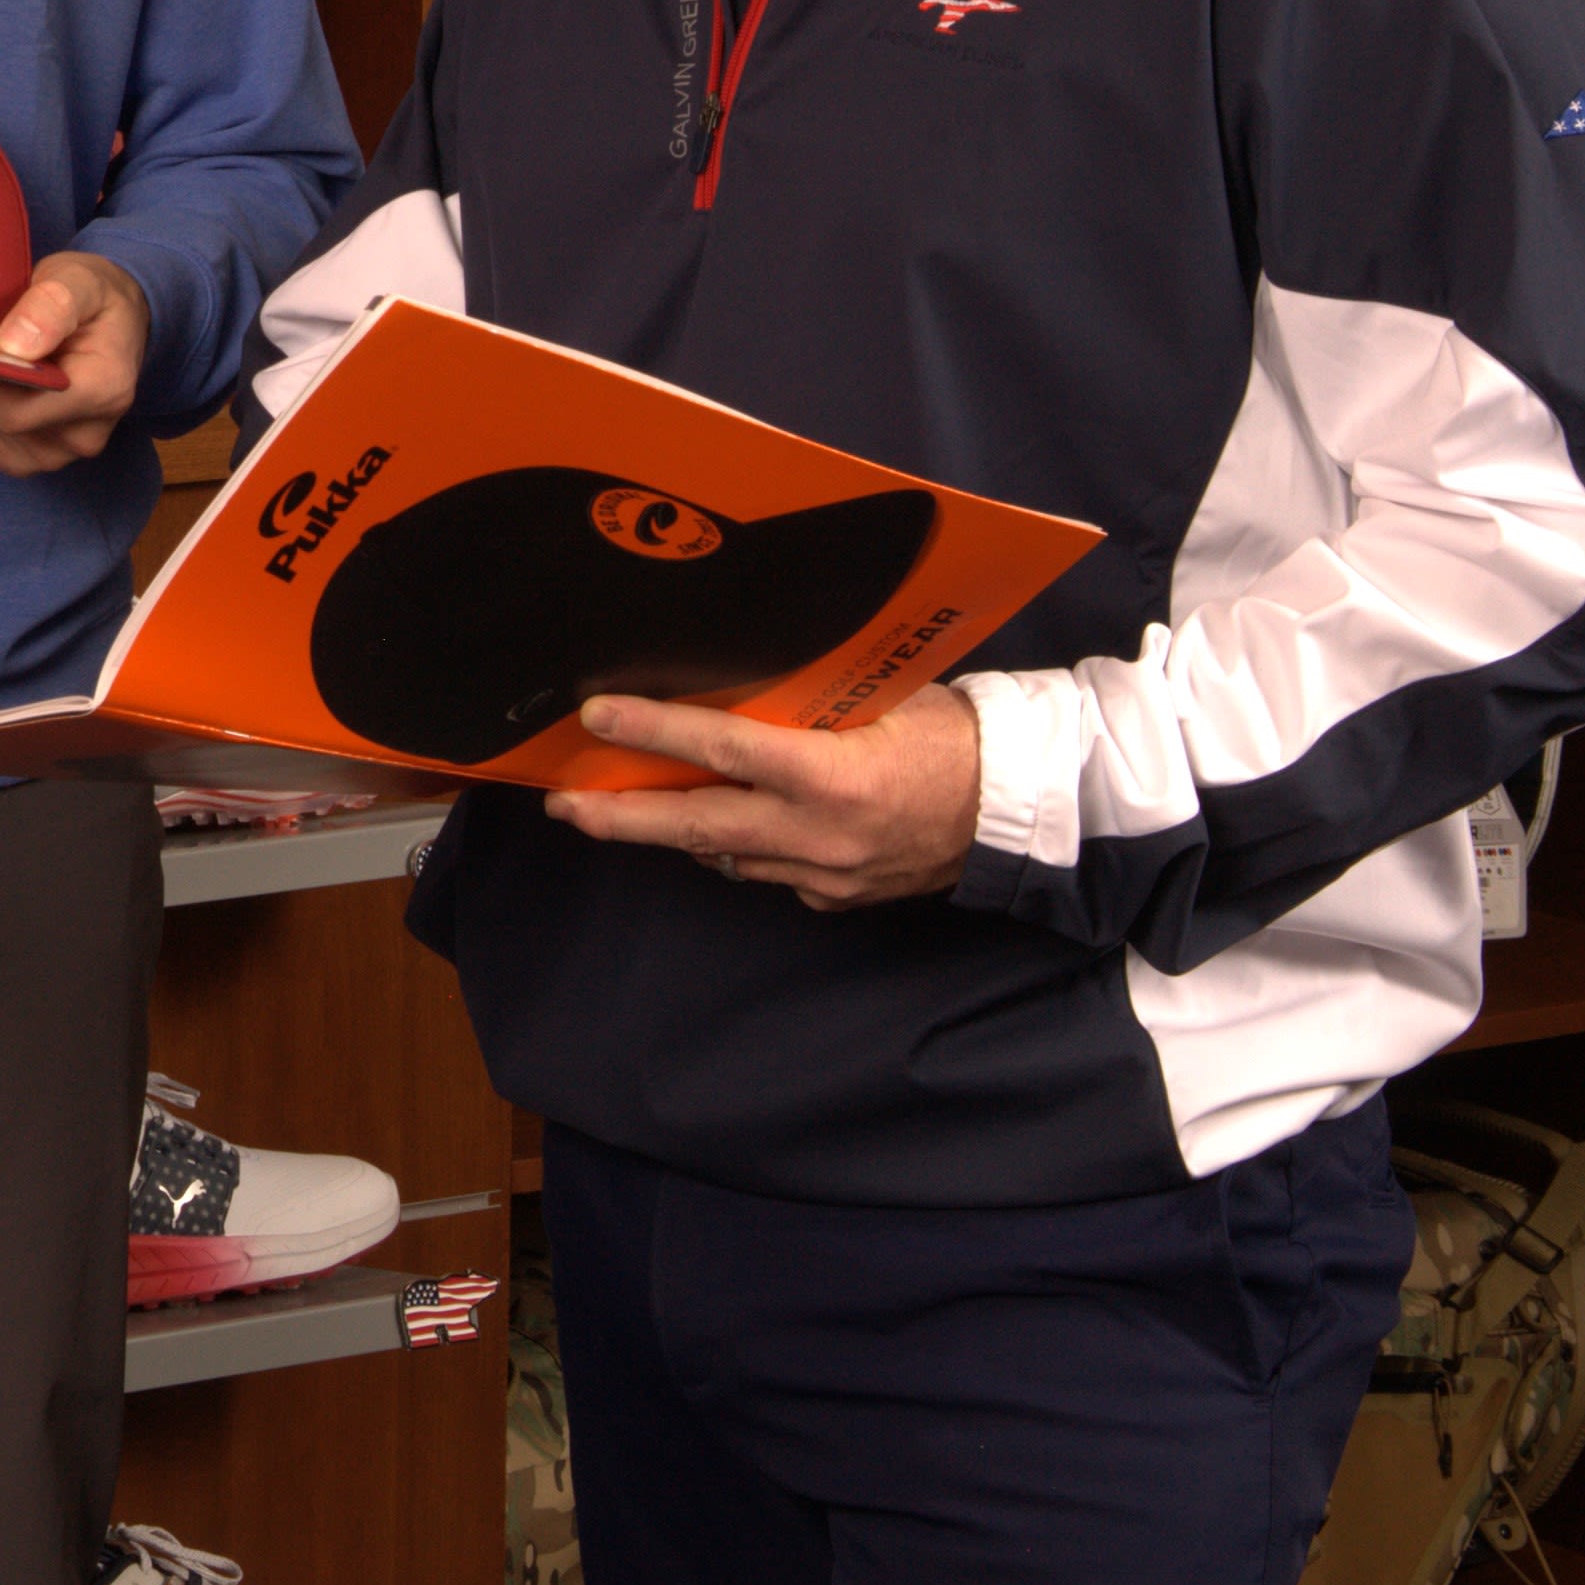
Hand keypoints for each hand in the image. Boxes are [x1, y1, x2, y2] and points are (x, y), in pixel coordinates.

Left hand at [0, 253, 147, 478]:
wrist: (114, 320)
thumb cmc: (95, 297)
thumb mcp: (79, 280)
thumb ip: (51, 305)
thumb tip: (11, 346)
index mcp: (103, 389)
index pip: (20, 410)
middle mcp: (88, 432)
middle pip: (4, 428)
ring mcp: (66, 449)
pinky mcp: (46, 452)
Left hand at [546, 686, 983, 909]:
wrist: (1021, 806)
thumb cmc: (952, 734)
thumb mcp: (876, 699)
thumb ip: (804, 705)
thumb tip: (731, 687)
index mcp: (832, 776)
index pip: (722, 750)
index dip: (652, 732)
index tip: (595, 718)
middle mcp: (821, 835)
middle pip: (697, 826)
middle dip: (620, 817)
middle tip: (562, 805)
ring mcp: (827, 874)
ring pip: (726, 854)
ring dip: (673, 832)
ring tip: (614, 810)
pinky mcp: (837, 897)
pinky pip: (766, 871)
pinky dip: (735, 848)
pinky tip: (713, 827)